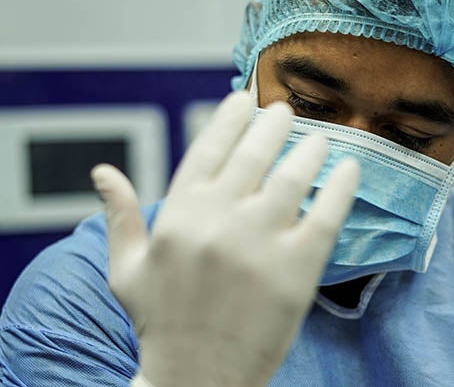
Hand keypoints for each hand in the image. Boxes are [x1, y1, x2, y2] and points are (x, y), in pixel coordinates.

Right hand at [91, 91, 359, 386]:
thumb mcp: (127, 269)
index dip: (229, 117)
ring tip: (321, 138)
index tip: (243, 97)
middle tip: (287, 111)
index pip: (207, 147)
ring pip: (293, 177)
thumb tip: (101, 172)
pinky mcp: (296, 271)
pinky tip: (349, 168)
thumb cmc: (163, 322)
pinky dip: (341, 186)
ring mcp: (259, 245)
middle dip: (274, 123)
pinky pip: (326, 215)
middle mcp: (217, 221)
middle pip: (255, 153)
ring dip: (310, 148)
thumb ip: (119, 216)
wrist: (197, 380)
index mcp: (177, 215)